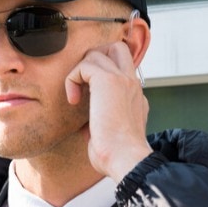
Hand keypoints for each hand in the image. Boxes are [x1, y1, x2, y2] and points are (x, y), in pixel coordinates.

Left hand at [65, 42, 151, 181]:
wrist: (126, 158)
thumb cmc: (116, 155)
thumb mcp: (111, 133)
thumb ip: (103, 122)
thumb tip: (88, 126)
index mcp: (135, 95)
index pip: (121, 68)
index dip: (101, 75)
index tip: (87, 97)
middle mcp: (132, 83)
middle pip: (117, 48)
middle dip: (94, 58)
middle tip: (82, 82)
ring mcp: (123, 79)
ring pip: (97, 53)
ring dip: (79, 71)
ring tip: (76, 96)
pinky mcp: (108, 80)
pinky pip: (84, 65)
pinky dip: (72, 79)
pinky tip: (73, 100)